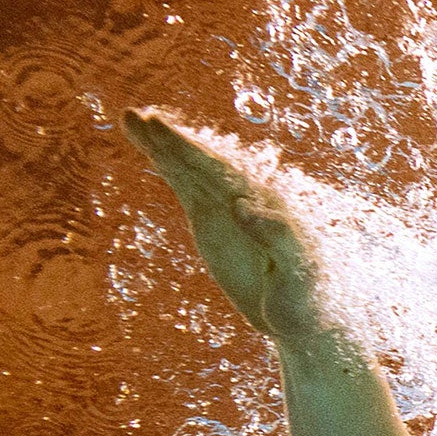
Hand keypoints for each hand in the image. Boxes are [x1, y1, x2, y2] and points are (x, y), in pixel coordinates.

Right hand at [123, 108, 328, 344]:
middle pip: (202, 165)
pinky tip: (150, 150)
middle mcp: (244, 198)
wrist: (298, 318)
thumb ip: (278, 238)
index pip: (223, 175)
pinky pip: (185, 188)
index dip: (193, 154)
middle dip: (172, 142)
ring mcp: (225, 207)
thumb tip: (243, 206)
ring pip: (188, 171)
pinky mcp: (211, 221)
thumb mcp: (298, 272)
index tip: (165, 137)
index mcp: (266, 205)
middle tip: (138, 118)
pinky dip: (167, 168)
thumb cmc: (306, 298)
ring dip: (162, 146)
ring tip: (130, 118)